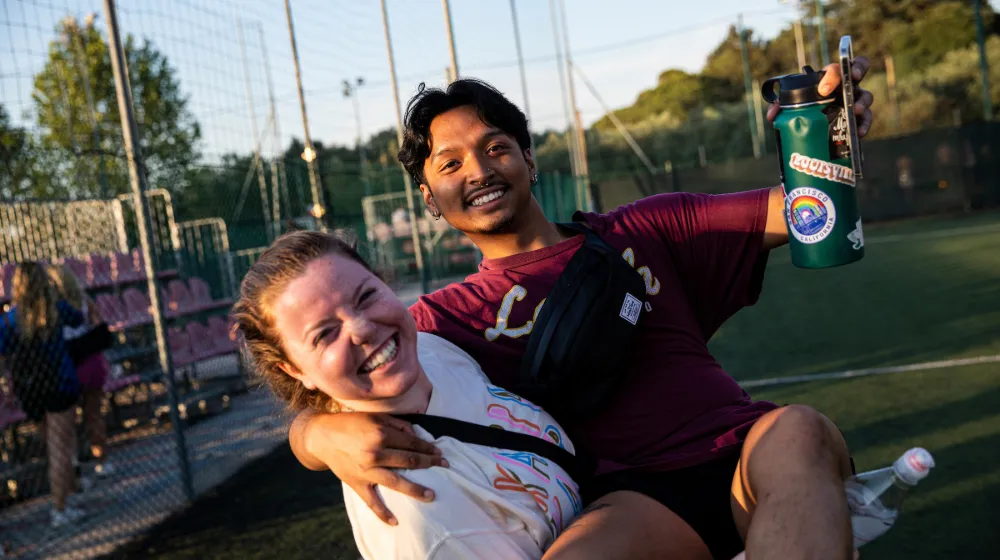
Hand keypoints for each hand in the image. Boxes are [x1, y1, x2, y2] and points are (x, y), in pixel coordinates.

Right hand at [304, 412, 447, 524]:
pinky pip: (372, 502)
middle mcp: (376, 453)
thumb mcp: (375, 416)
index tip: (439, 452)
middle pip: (410, 461)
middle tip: (444, 466)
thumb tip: (416, 434)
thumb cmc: (350, 423)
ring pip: (398, 483)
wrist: (322, 437)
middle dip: (430, 463)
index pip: (412, 443)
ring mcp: (367, 471)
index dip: (428, 448)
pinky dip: (383, 513)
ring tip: (431, 495)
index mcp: (381, 434)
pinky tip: (395, 521)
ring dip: (416, 490)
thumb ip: (397, 424)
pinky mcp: (358, 483)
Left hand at [766, 56, 874, 136]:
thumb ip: (780, 105)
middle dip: (857, 69)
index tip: (823, 89)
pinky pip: (866, 119)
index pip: (836, 67)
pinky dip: (864, 125)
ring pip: (866, 95)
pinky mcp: (859, 117)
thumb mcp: (791, 104)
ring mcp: (854, 99)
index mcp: (830, 78)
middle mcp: (846, 85)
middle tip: (852, 78)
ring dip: (862, 102)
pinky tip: (858, 133)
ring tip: (855, 111)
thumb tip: (773, 114)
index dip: (832, 74)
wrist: (815, 126)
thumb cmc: (803, 108)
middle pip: (859, 68)